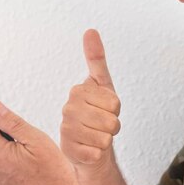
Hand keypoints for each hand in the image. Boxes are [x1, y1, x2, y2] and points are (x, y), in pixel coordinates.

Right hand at [60, 29, 120, 176]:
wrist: (87, 144)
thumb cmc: (97, 113)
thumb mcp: (101, 84)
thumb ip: (96, 58)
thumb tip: (90, 30)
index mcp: (77, 91)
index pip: (115, 102)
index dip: (116, 109)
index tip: (105, 109)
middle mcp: (68, 109)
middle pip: (111, 121)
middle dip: (113, 125)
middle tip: (102, 125)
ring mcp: (67, 131)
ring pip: (106, 138)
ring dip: (107, 140)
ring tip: (96, 135)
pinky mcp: (70, 152)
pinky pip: (98, 153)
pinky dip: (99, 153)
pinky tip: (90, 149)